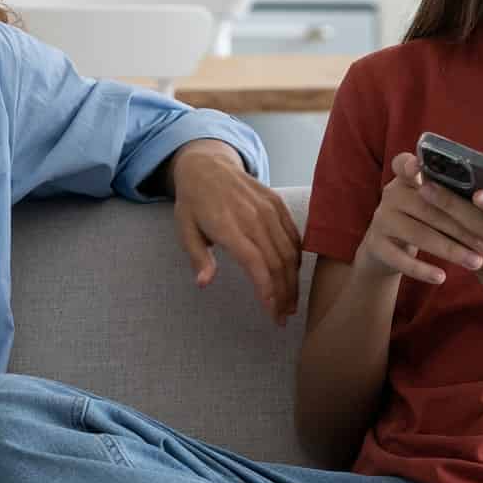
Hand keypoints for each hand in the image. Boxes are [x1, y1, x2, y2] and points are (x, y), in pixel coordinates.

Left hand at [168, 139, 301, 323]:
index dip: (267, 290)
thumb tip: (204, 283)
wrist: (207, 165)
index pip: (256, 263)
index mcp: (228, 225)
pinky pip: (294, 235)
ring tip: (291, 304)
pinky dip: (297, 259)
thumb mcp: (185, 229)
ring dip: (293, 281)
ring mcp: (268, 208)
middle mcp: (253, 217)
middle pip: (278, 262)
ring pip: (290, 252)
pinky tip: (294, 277)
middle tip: (283, 317)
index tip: (271, 312)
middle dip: (284, 294)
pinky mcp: (277, 203)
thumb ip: (198, 257)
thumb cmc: (194, 203)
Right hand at [353, 152, 482, 285]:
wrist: (385, 248)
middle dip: (461, 227)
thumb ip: (452, 195)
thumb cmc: (423, 220)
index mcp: (406, 178)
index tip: (420, 168)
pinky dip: (422, 269)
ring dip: (450, 249)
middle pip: (427, 208)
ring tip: (476, 262)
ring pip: (418, 234)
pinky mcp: (376, 245)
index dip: (412, 165)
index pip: (404, 163)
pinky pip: (401, 259)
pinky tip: (442, 277)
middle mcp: (391, 195)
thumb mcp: (431, 202)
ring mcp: (381, 220)